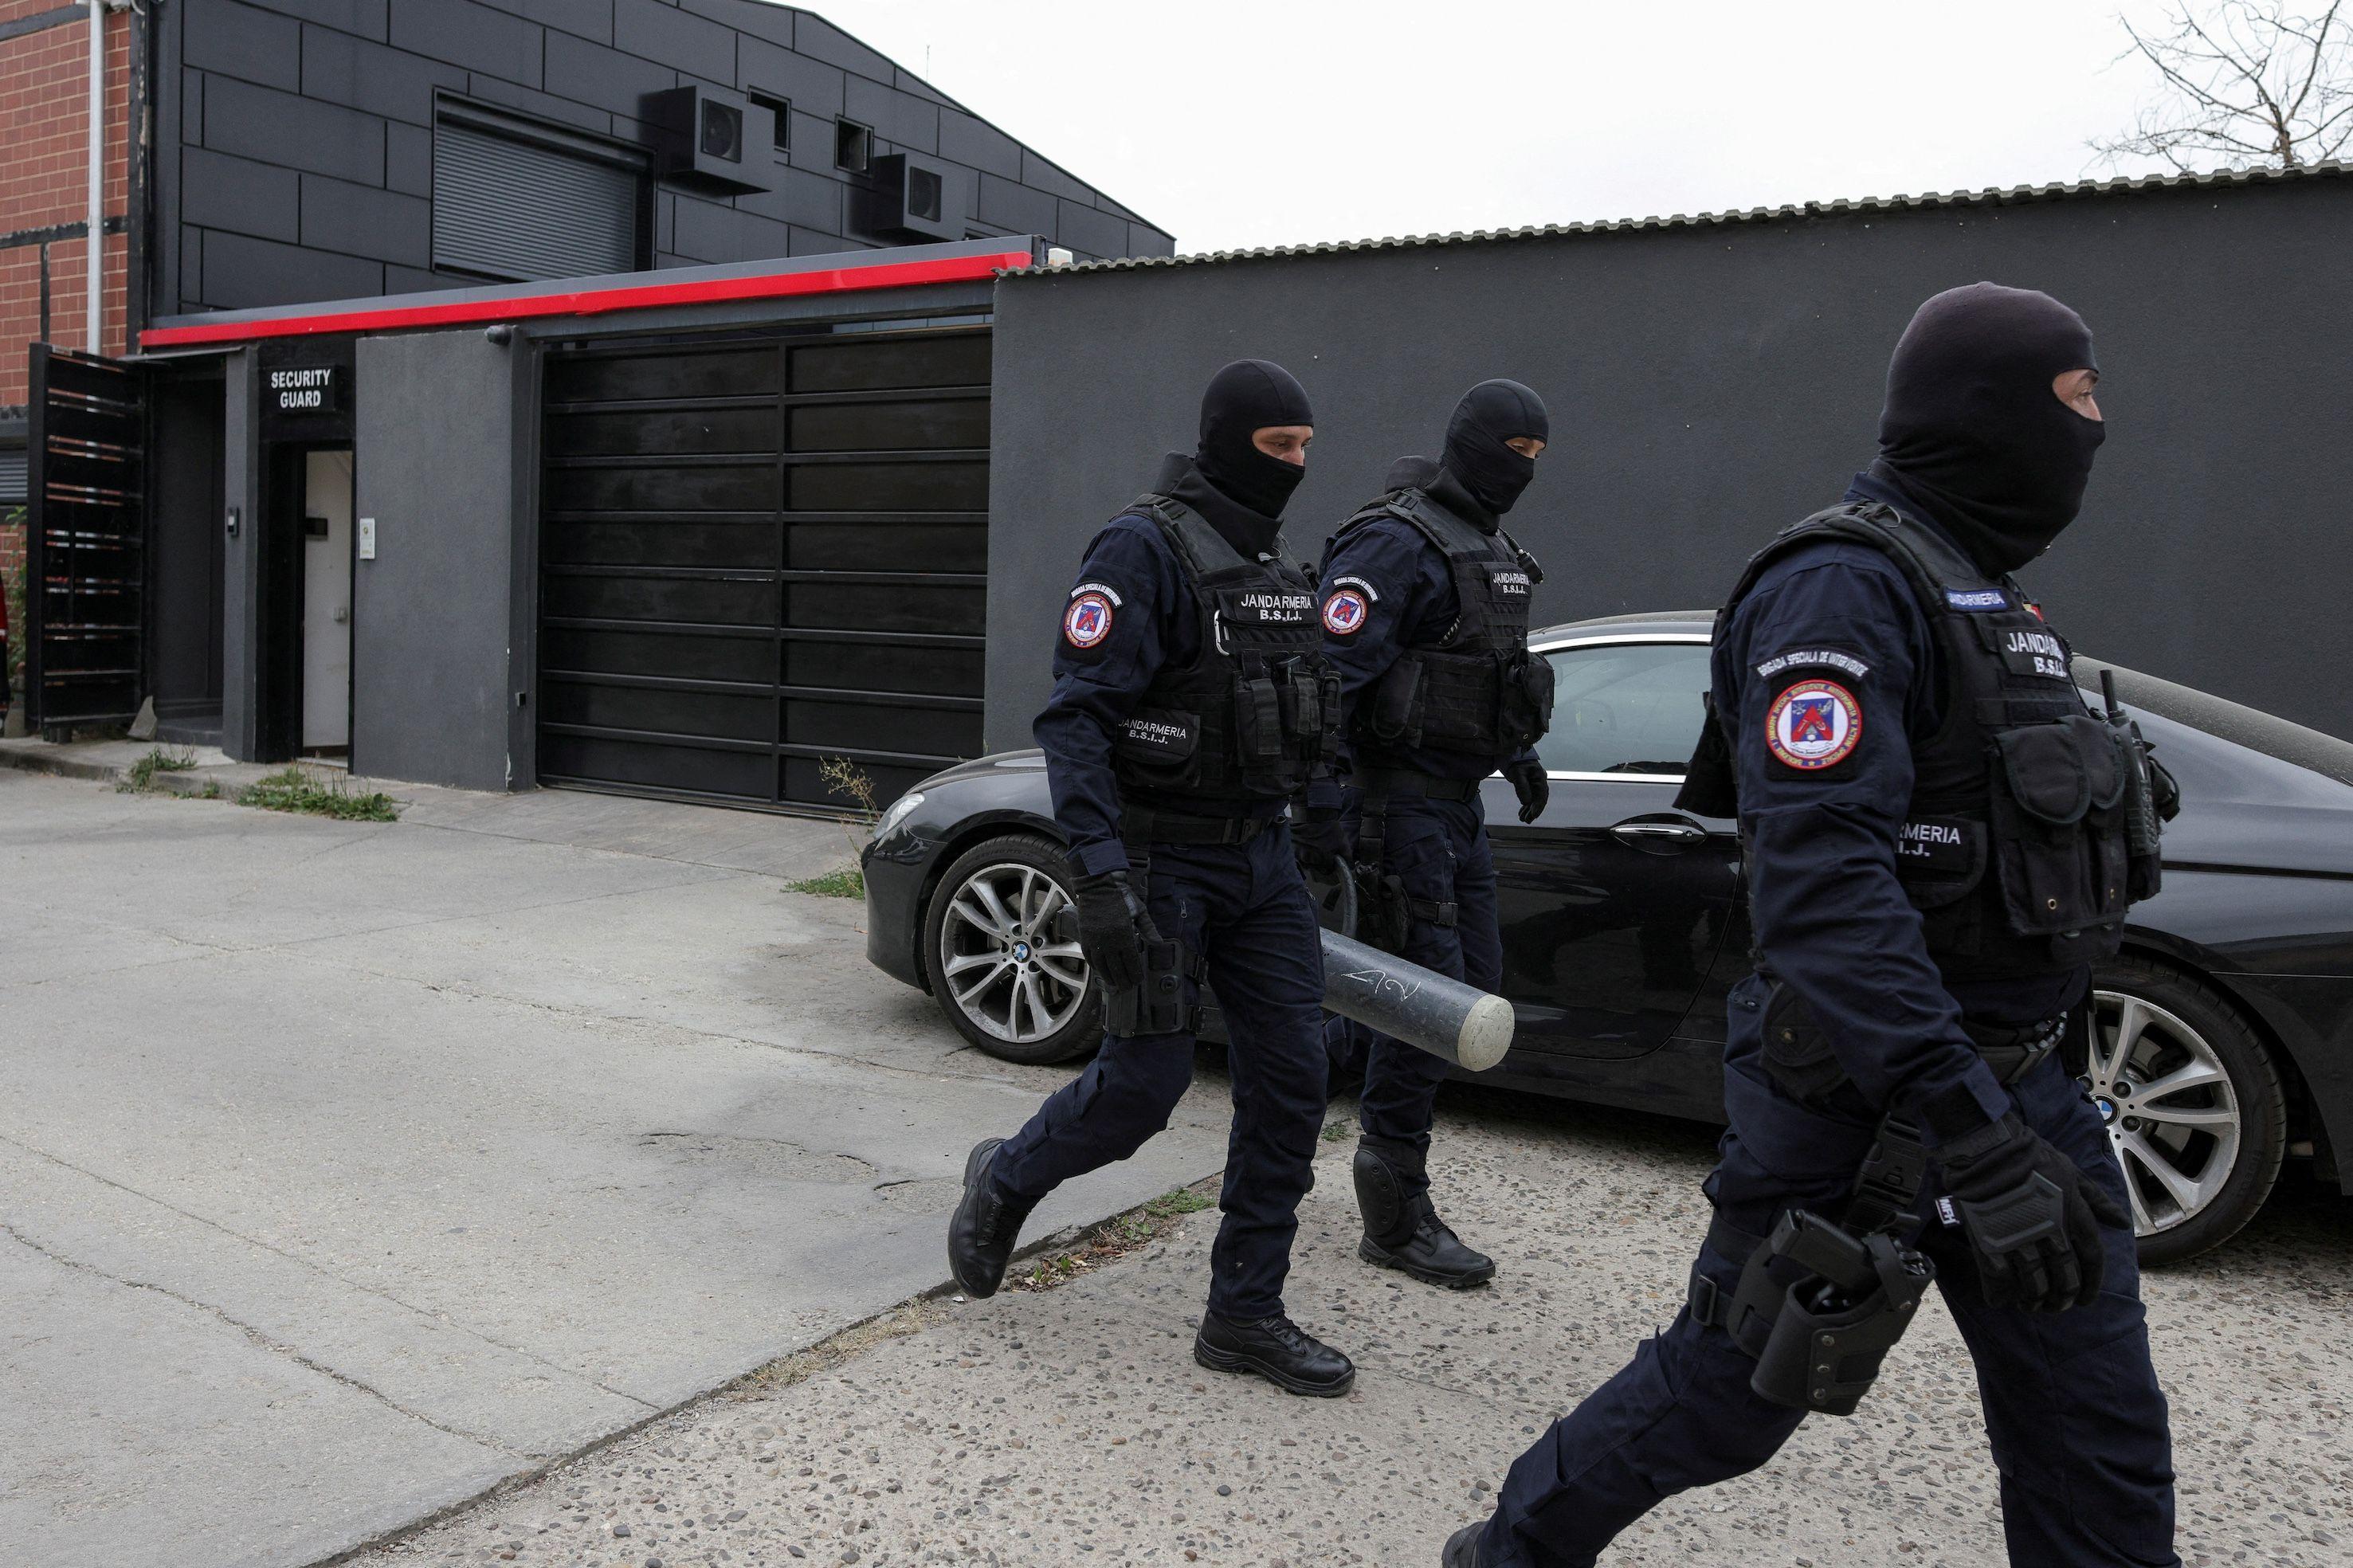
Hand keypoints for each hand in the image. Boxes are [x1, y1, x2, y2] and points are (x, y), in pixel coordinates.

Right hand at [1072, 869, 1154, 994]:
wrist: (1098, 886)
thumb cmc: (1121, 897)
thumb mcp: (1140, 911)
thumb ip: (1149, 929)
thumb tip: (1158, 943)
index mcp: (1124, 934)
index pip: (1131, 962)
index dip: (1134, 974)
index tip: (1138, 981)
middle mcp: (1109, 941)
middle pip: (1116, 968)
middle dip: (1123, 980)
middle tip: (1127, 988)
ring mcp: (1095, 940)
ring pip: (1102, 966)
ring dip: (1108, 977)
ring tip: (1114, 985)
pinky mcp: (1085, 937)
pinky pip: (1090, 957)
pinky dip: (1095, 966)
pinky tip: (1101, 971)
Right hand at [1292, 808, 1347, 876]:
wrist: (1313, 814)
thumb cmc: (1328, 827)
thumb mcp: (1342, 841)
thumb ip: (1347, 857)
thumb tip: (1350, 867)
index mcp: (1322, 859)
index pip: (1327, 870)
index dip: (1330, 863)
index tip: (1330, 856)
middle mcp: (1309, 860)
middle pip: (1316, 868)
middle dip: (1320, 861)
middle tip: (1323, 849)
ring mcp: (1298, 855)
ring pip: (1307, 863)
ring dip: (1311, 858)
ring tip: (1314, 845)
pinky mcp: (1292, 850)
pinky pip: (1299, 858)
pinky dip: (1302, 853)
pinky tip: (1307, 844)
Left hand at [1505, 759, 1549, 823]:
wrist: (1515, 756)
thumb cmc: (1516, 764)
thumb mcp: (1517, 774)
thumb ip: (1522, 787)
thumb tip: (1526, 802)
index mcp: (1540, 778)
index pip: (1541, 795)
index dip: (1538, 806)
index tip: (1533, 815)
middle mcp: (1541, 782)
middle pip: (1539, 800)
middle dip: (1534, 811)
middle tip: (1526, 821)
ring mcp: (1537, 785)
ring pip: (1535, 800)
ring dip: (1529, 810)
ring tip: (1522, 819)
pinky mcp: (1531, 787)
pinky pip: (1531, 799)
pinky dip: (1526, 806)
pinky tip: (1521, 813)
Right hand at [1938, 1113, 2128, 1311]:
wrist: (1986, 1145)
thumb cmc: (2029, 1154)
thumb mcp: (2071, 1171)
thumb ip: (2097, 1199)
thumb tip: (2121, 1222)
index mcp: (2073, 1214)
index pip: (2092, 1259)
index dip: (2092, 1284)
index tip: (2087, 1299)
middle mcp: (2051, 1231)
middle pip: (2066, 1278)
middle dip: (2065, 1298)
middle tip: (2059, 1306)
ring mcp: (2020, 1238)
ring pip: (2034, 1284)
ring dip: (2035, 1301)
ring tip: (2032, 1305)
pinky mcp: (1990, 1241)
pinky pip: (1998, 1279)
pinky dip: (2001, 1295)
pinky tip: (2003, 1300)